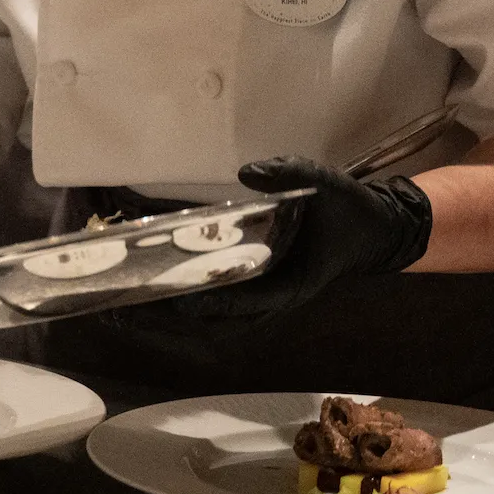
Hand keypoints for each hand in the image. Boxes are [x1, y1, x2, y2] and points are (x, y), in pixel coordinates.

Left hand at [125, 157, 432, 327]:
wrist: (375, 231)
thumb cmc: (351, 211)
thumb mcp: (327, 184)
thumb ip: (290, 175)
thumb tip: (248, 172)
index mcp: (291, 283)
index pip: (244, 300)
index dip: (208, 302)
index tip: (172, 298)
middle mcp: (271, 298)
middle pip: (213, 320)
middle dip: (169, 319)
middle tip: (120, 311)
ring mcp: (260, 297)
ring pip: (207, 318)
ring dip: (167, 317)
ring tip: (119, 309)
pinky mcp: (251, 288)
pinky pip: (211, 304)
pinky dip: (179, 303)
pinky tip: (146, 293)